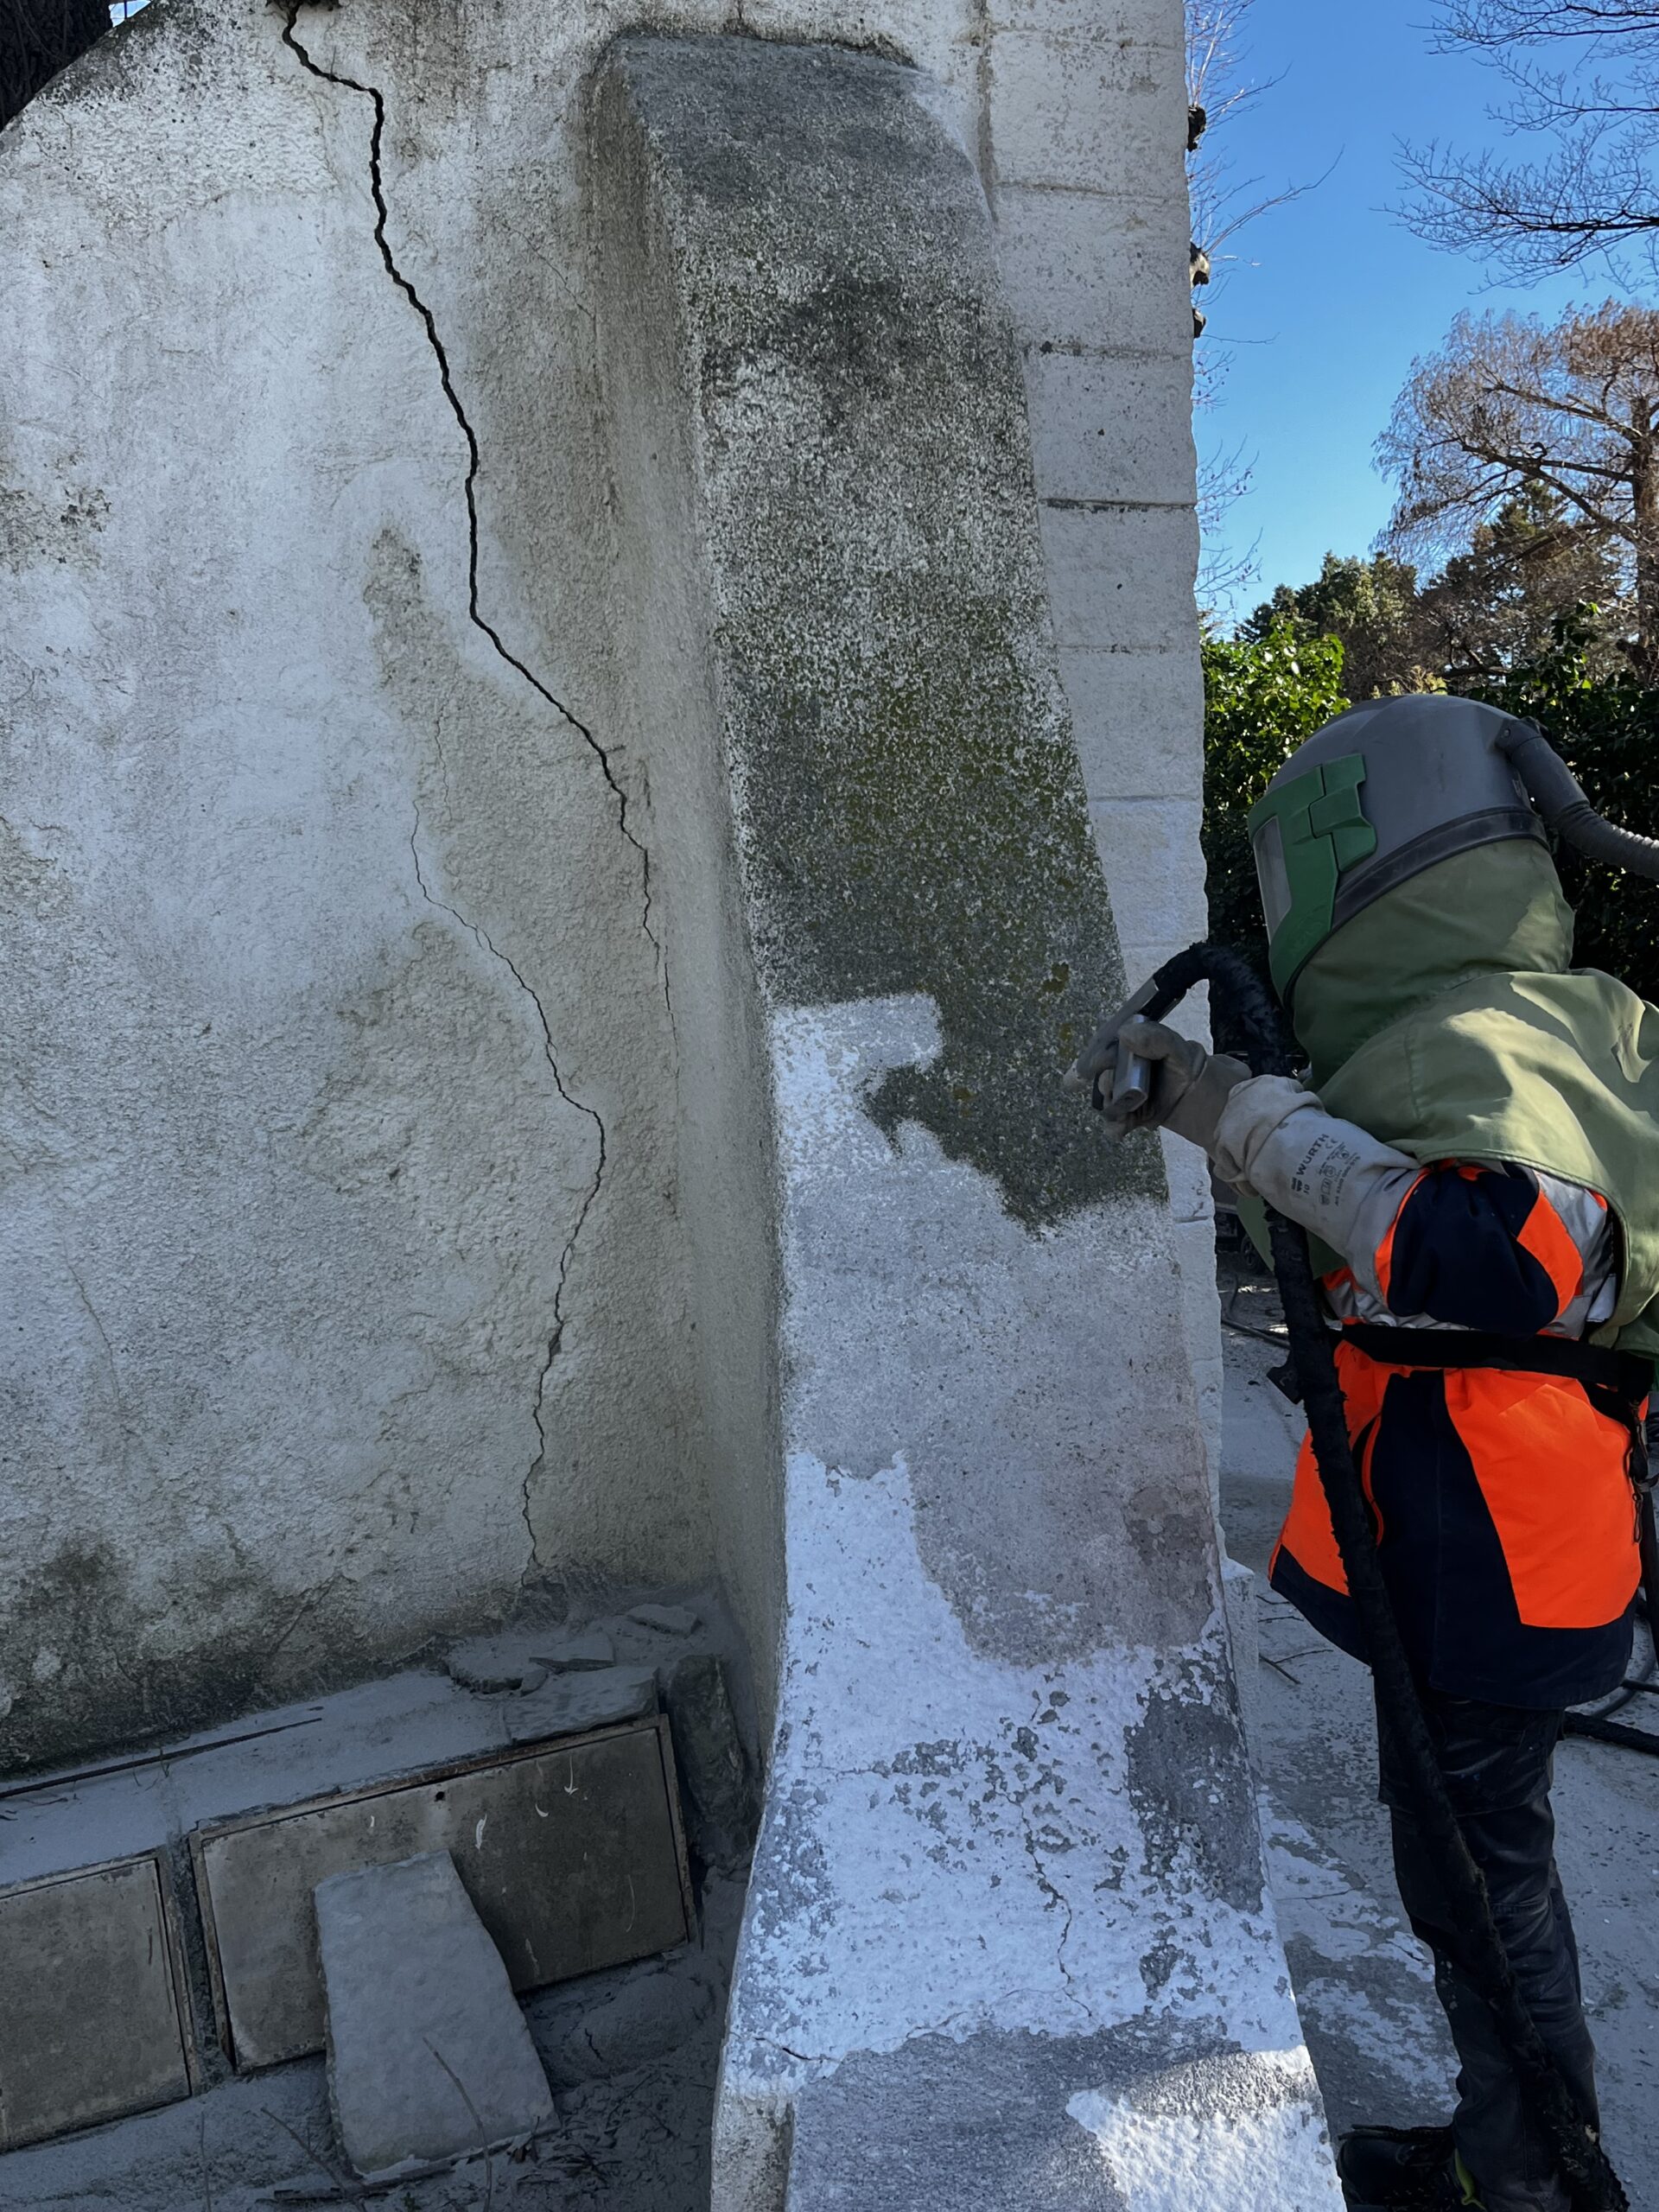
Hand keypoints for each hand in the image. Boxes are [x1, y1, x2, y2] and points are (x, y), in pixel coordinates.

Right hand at [1093, 1017, 1251, 1152]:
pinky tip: (1119, 1130)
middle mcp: (1134, 1071)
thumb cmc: (1203, 1076)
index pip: (1114, 1050)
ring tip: (1120, 1115)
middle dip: (1105, 1085)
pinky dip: (1115, 1126)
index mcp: (1142, 1050)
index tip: (1097, 1063)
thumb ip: (1157, 1038)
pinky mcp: (1139, 1115)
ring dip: (1110, 1108)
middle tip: (1111, 1091)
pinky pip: (1119, 1121)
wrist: (1221, 1110)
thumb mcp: (1181, 1052)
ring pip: (1110, 1100)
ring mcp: (1135, 1094)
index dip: (1102, 1056)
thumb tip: (1124, 1033)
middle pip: (1107, 1076)